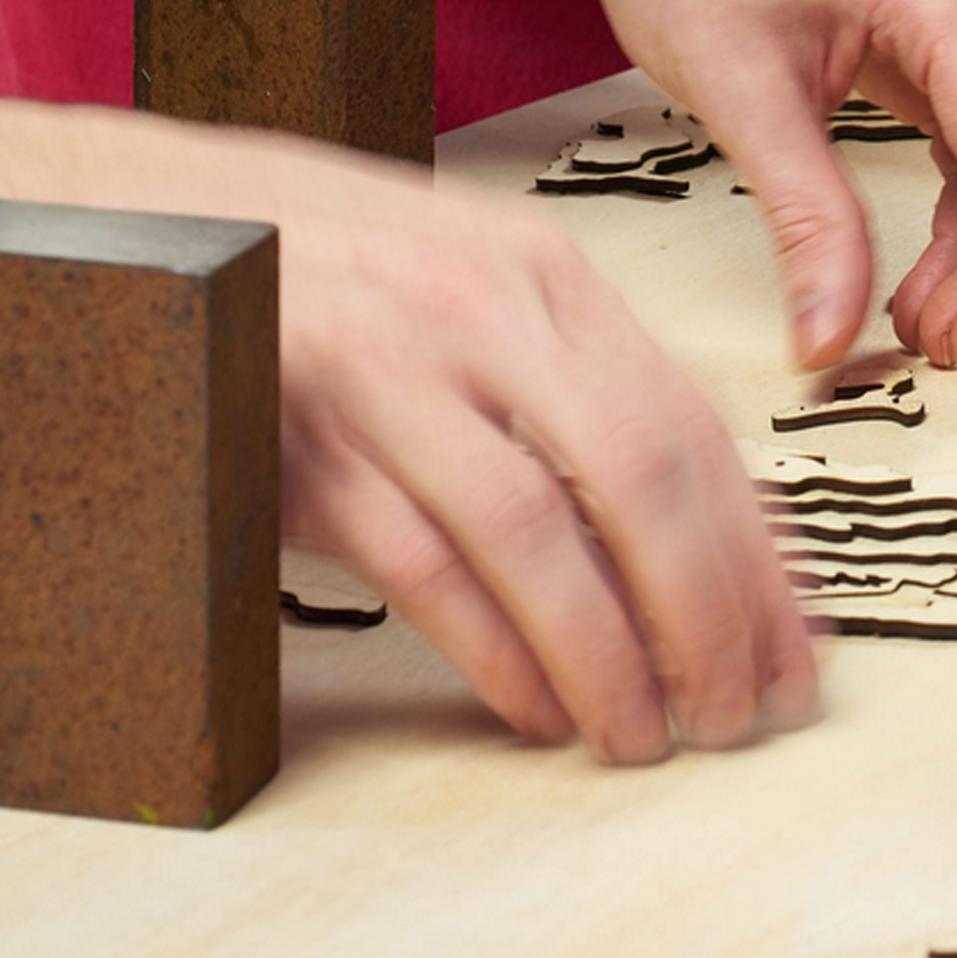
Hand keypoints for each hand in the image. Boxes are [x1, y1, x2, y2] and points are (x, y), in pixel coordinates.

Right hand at [0, 106, 813, 761]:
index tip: (797, 646)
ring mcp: (389, 373)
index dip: (758, 551)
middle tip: (738, 711)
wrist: (159, 223)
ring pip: (532, 533)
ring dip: (603, 651)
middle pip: (639, 476)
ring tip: (644, 734)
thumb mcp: (483, 292)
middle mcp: (484, 313)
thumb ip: (583, 390)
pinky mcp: (301, 440)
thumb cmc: (341, 269)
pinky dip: (491, 648)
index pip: (693, 425)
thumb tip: (703, 532)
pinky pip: (419, 564)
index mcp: (549, 275)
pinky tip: (535, 708)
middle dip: (706, 610)